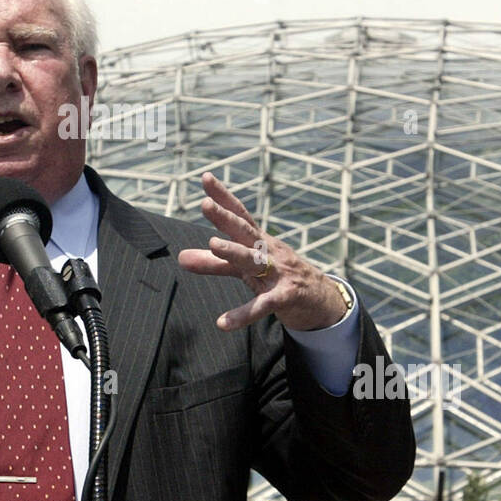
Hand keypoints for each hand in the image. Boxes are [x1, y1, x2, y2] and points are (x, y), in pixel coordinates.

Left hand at [177, 172, 347, 331]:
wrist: (320, 299)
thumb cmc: (277, 276)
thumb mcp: (244, 268)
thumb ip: (213, 263)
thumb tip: (181, 257)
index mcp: (258, 241)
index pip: (239, 215)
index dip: (223, 196)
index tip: (205, 178)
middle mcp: (268, 251)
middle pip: (245, 231)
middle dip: (225, 218)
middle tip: (205, 205)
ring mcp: (278, 272)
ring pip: (254, 260)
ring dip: (234, 252)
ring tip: (213, 246)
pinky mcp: (285, 296)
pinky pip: (262, 305)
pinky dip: (244, 313)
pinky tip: (223, 322)